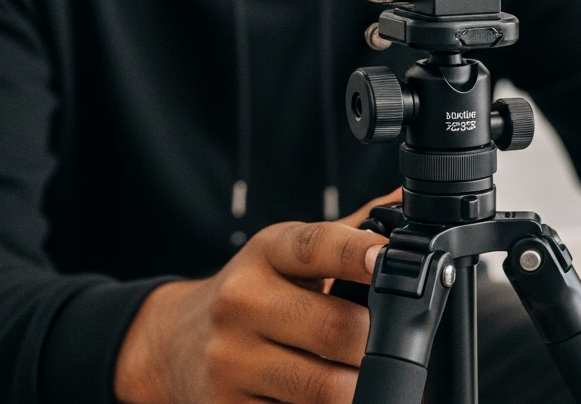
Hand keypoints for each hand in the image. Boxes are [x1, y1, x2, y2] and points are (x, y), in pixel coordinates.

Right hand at [114, 190, 399, 403]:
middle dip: (375, 341)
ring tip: (374, 377)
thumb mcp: (288, 251)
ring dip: (360, 387)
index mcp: (267, 252)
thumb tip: (405, 196)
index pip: (316, 246)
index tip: (385, 260)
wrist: (175, 342)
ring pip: (324, 387)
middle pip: (336, 329)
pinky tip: (334, 398)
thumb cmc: (253, 291)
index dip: (355, 253)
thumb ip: (349, 229)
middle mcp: (244, 301)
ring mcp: (232, 359)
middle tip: (395, 342)